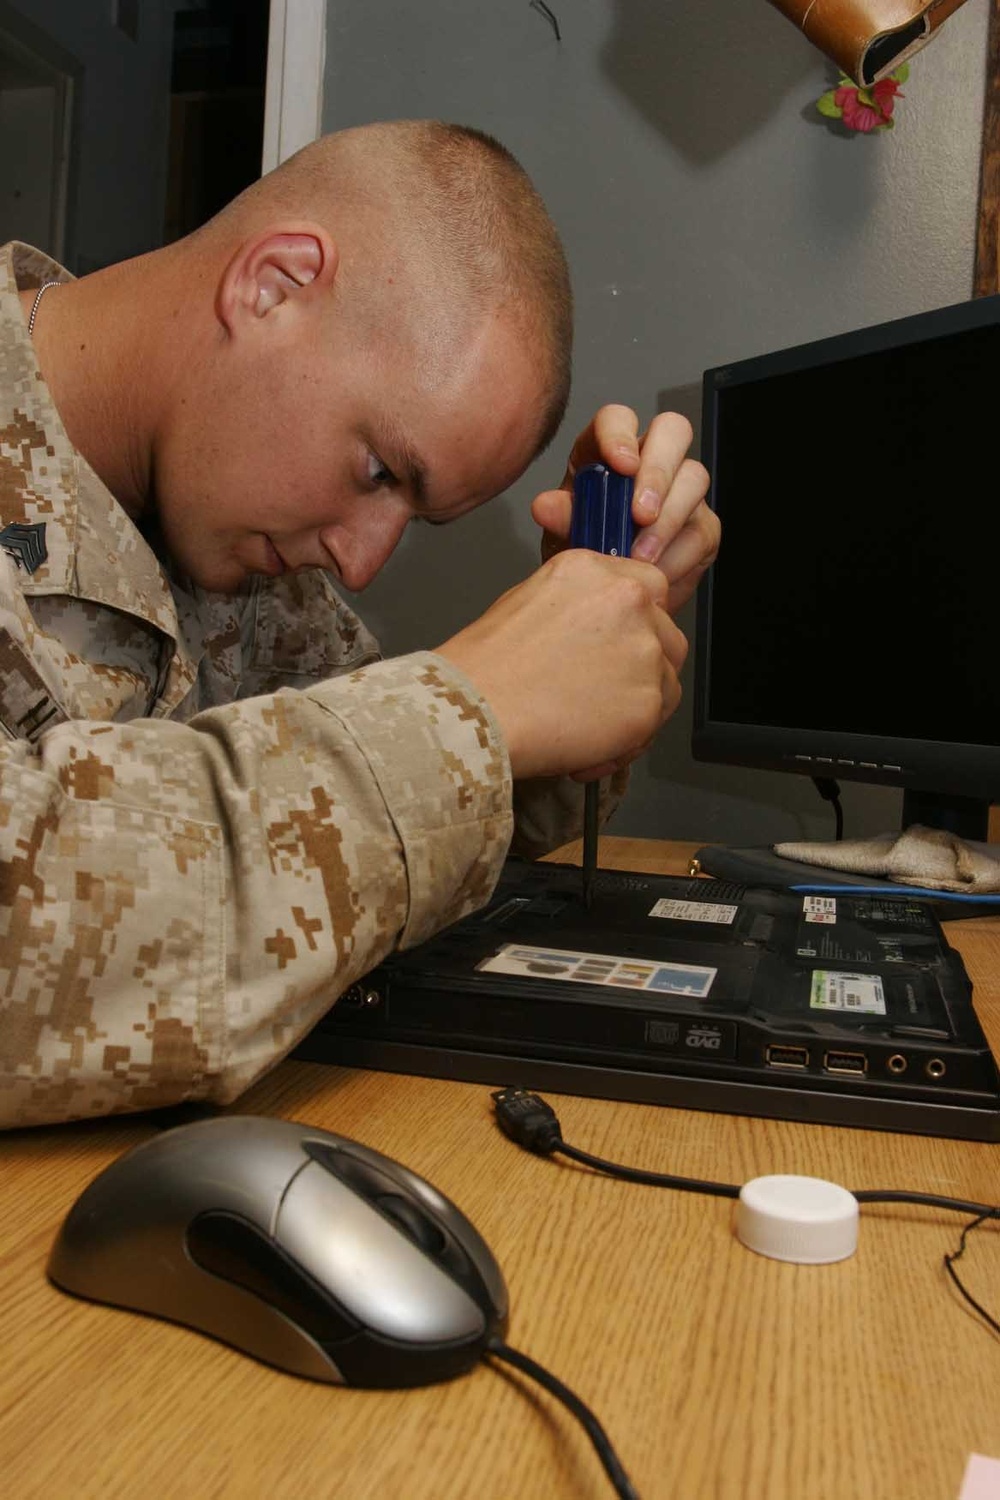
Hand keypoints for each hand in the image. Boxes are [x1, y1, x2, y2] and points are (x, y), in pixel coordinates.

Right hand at [435, 548, 687, 781]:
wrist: (475, 710)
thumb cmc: (486, 666)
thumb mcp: (528, 600)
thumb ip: (579, 604)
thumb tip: (597, 627)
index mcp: (596, 571)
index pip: (648, 587)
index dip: (637, 622)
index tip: (620, 644)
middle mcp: (629, 600)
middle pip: (665, 634)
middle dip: (642, 666)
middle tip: (602, 691)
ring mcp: (644, 650)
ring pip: (666, 680)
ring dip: (637, 703)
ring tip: (589, 725)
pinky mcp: (648, 700)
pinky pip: (654, 723)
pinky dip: (628, 740)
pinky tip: (587, 748)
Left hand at [531, 405, 718, 613]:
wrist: (605, 593)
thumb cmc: (583, 550)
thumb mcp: (562, 534)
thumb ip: (558, 517)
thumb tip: (546, 506)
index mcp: (606, 450)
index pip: (618, 419)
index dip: (622, 435)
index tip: (622, 466)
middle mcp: (649, 460)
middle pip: (673, 431)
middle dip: (658, 472)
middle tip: (640, 515)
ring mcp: (681, 489)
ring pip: (693, 479)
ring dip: (668, 520)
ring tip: (639, 557)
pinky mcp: (701, 526)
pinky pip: (701, 532)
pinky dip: (677, 557)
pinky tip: (655, 573)